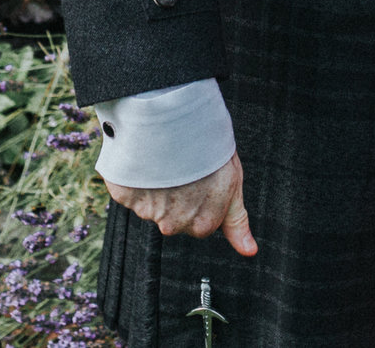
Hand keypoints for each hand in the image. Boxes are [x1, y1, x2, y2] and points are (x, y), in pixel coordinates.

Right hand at [106, 153, 257, 256]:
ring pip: (152, 204)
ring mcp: (147, 211)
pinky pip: (130, 191)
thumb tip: (250, 252)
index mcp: (203, 225)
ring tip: (167, 159)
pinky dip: (137, 177)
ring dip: (157, 186)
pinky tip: (148, 160)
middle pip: (174, 217)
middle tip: (185, 168)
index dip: (203, 197)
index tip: (204, 178)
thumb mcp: (233, 184)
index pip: (201, 222)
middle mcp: (173, 225)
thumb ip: (237, 222)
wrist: (178, 122)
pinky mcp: (125, 196)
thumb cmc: (209, 151)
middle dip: (179, 196)